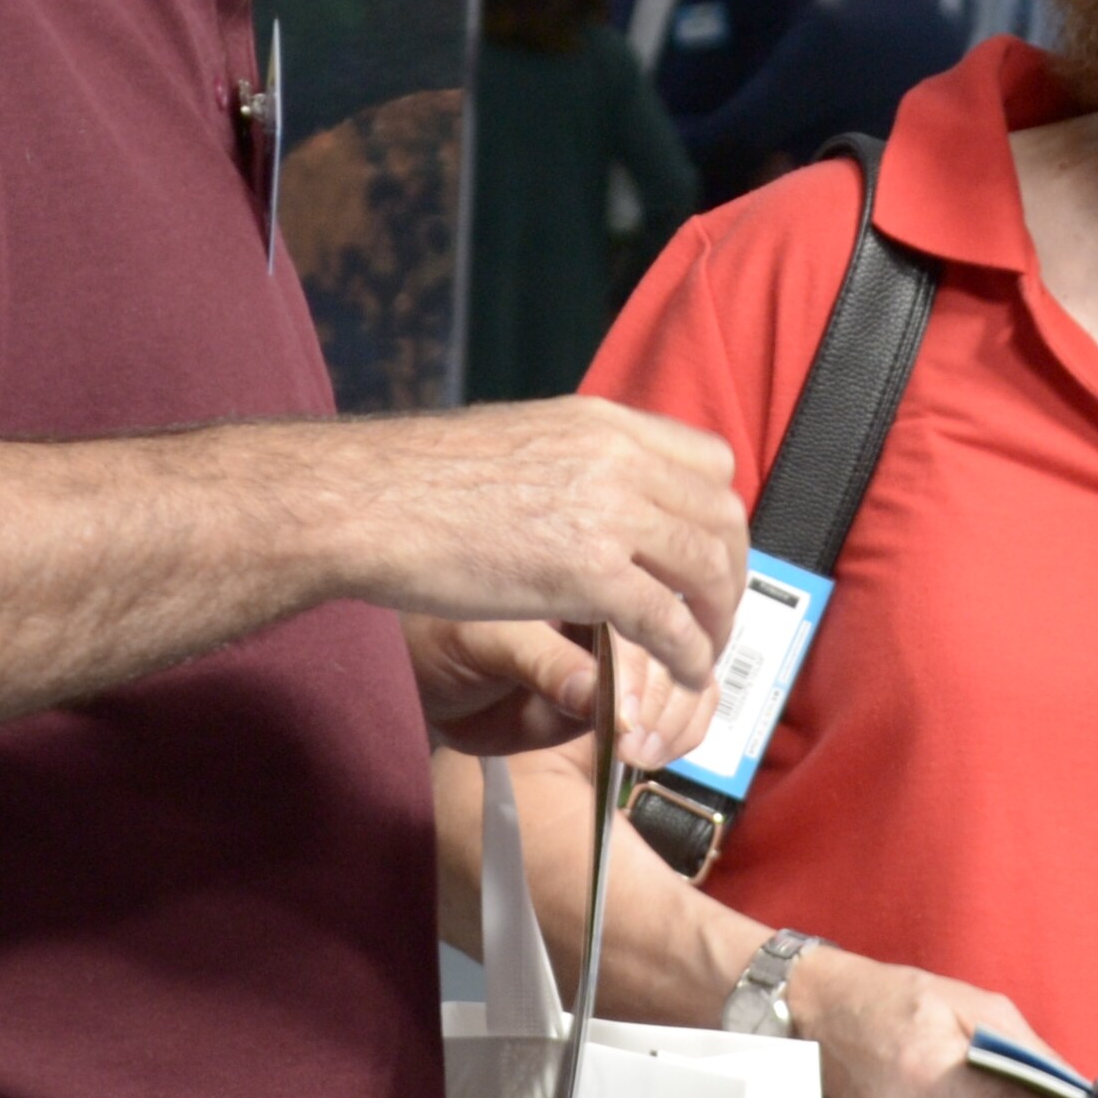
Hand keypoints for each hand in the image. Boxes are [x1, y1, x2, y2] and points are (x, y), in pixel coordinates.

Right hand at [333, 397, 746, 697]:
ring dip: (716, 619)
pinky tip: (686, 674)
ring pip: (706, 569)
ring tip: (705, 653)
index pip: (710, 462)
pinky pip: (669, 620)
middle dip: (729, 573)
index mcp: (603, 422)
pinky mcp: (588, 572)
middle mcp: (619, 459)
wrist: (368, 499)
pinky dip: (689, 653)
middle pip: (720, 518)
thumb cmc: (418, 479)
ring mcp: (608, 512)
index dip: (719, 516)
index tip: (708, 554)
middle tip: (715, 614)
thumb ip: (572, 462)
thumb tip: (593, 490)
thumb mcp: (518, 441)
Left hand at [404, 615, 709, 767]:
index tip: (625, 720)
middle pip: (684, 637)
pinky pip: (685, 699)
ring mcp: (627, 647)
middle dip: (667, 695)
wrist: (419, 674)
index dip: (640, 670)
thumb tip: (598, 695)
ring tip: (638, 751)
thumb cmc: (435, 637)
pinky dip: (685, 727)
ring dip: (679, 715)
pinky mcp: (629, 688)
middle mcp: (617, 601)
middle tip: (632, 741)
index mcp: (587, 565)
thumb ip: (542, 664)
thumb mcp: (480, 641)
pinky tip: (654, 750)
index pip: (644, 609)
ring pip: (694, 668)